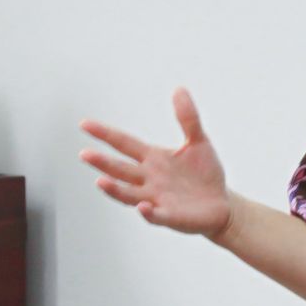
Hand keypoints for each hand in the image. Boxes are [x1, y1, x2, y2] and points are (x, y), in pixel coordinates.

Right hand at [79, 88, 231, 236]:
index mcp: (152, 158)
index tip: (84, 124)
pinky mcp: (171, 217)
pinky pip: (156, 216)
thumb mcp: (198, 141)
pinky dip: (148, 213)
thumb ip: (188, 118)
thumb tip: (179, 89)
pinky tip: (143, 207)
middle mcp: (148, 179)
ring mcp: (156, 199)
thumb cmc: (205, 173)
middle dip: (102, 163)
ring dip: (115, 189)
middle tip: (84, 153)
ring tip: (100, 181)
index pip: (123, 144)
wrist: (221, 205)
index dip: (105, 134)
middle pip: (120, 170)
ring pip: (129, 194)